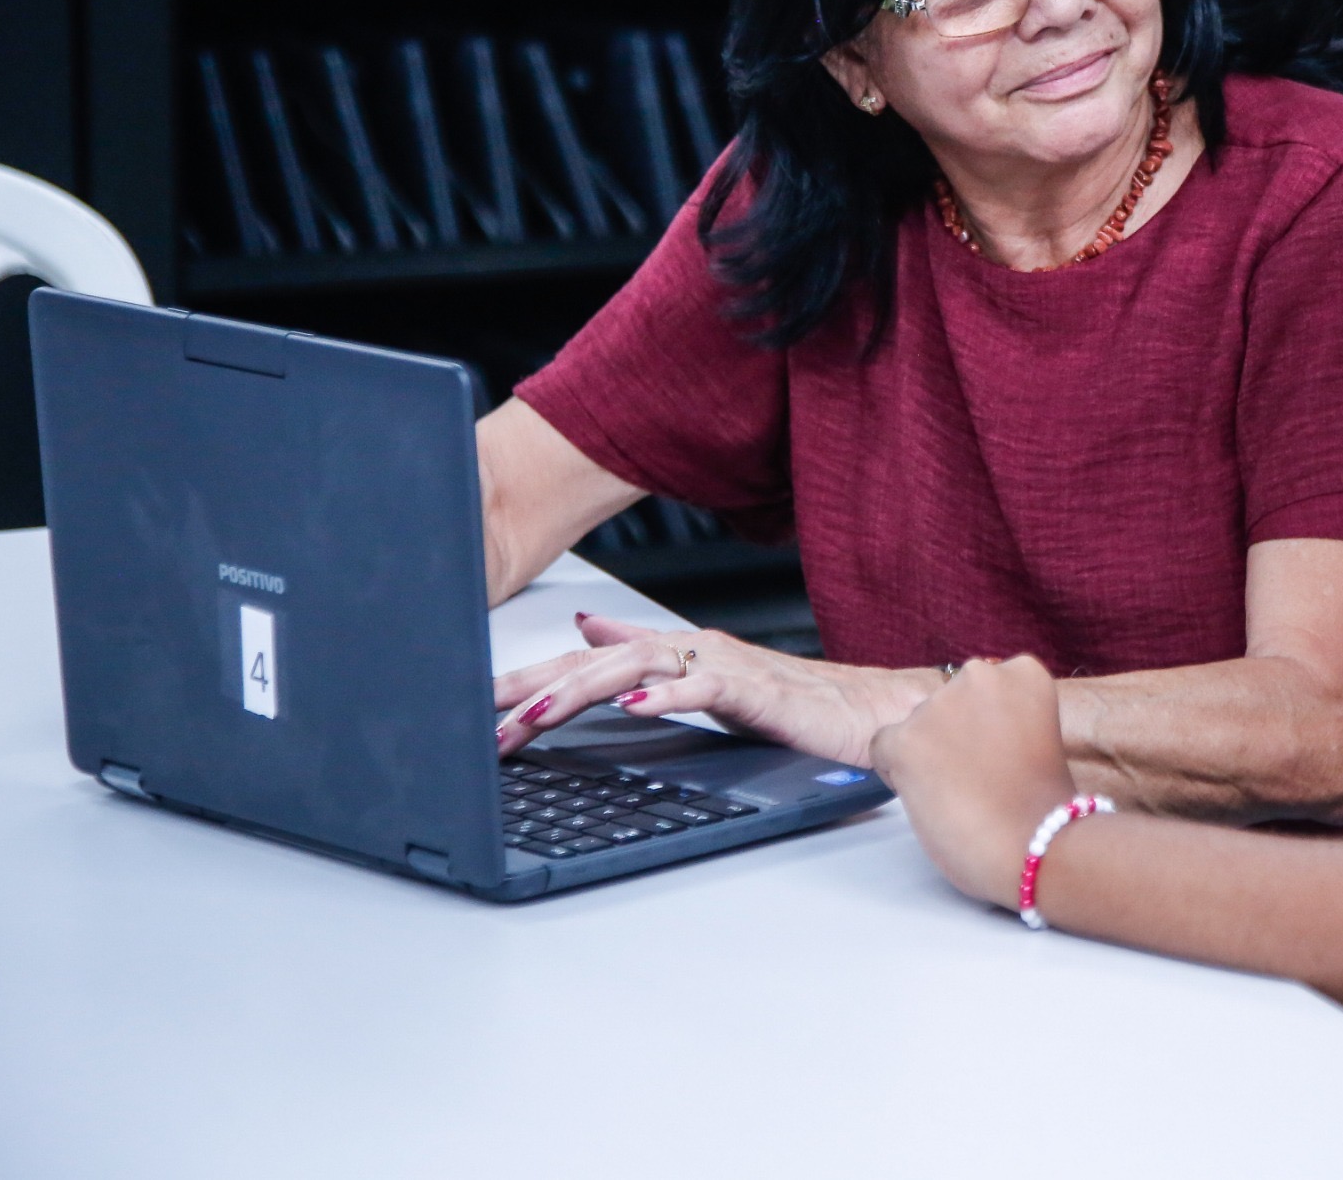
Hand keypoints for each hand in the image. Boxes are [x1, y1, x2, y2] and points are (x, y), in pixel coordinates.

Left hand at [492, 612, 932, 766]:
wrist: (870, 712)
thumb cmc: (795, 703)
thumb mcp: (704, 680)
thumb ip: (646, 656)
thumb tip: (588, 628)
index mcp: (675, 651)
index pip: (586, 661)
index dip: (528, 677)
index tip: (471, 700)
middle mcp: (691, 648)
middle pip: (596, 661)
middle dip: (533, 687)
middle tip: (479, 715)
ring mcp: (723, 664)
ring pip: (636, 668)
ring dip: (580, 691)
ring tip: (533, 715)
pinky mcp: (756, 689)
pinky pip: (704, 688)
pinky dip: (667, 695)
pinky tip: (633, 708)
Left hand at [871, 656, 1078, 910]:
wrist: (1038, 843)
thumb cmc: (1043, 807)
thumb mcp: (1037, 736)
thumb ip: (1003, 721)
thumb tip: (963, 733)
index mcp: (1021, 672)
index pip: (980, 687)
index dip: (982, 725)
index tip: (998, 755)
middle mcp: (979, 674)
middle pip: (944, 703)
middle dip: (952, 735)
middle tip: (976, 778)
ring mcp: (940, 705)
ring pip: (915, 726)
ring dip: (927, 755)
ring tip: (960, 793)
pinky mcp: (906, 739)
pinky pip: (882, 749)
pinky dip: (898, 774)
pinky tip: (930, 796)